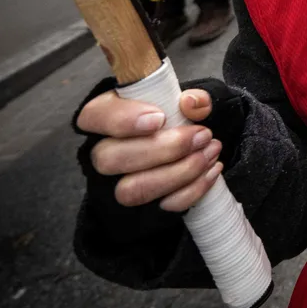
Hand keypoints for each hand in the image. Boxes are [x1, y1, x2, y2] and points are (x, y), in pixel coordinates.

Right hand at [76, 88, 222, 211]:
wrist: (190, 150)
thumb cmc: (179, 119)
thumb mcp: (187, 99)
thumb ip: (192, 98)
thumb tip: (192, 104)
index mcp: (105, 117)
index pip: (94, 116)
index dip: (123, 119)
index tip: (159, 118)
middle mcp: (102, 153)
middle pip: (110, 159)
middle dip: (164, 149)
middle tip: (202, 135)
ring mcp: (116, 185)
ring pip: (131, 190)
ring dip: (180, 172)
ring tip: (210, 152)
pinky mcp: (139, 209)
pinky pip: (160, 207)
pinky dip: (192, 190)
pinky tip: (212, 170)